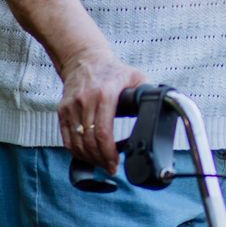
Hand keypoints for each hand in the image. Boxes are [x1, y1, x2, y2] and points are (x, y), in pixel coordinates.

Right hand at [55, 49, 149, 172]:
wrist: (84, 59)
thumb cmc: (111, 70)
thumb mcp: (135, 76)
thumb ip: (148, 93)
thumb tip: (163, 108)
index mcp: (105, 94)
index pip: (103, 132)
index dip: (108, 153)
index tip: (114, 164)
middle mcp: (85, 101)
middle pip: (90, 142)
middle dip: (100, 160)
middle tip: (110, 167)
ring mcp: (71, 106)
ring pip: (77, 143)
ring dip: (89, 158)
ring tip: (101, 163)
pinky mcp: (62, 110)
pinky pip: (66, 138)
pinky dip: (76, 151)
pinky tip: (87, 154)